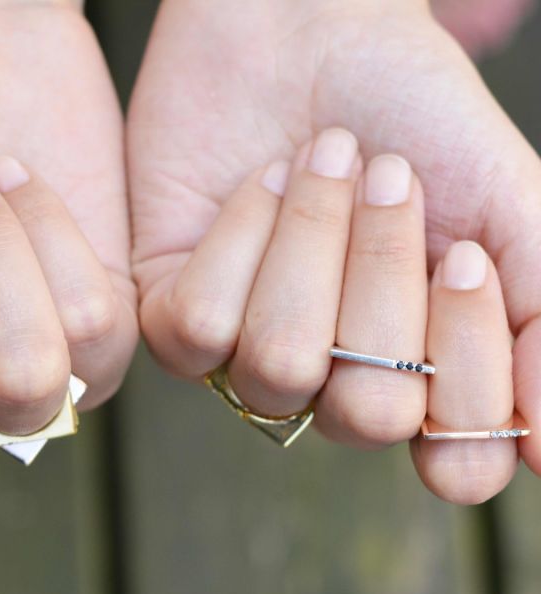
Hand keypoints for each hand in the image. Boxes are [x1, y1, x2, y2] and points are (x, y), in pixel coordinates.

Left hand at [143, 120, 517, 502]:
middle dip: (384, 283)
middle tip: (391, 181)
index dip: (467, 373)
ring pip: (280, 365)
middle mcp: (335, 384)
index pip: (457, 462)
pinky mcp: (174, 321)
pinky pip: (200, 326)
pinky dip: (241, 236)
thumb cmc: (412, 114)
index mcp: (420, 374)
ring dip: (313, 246)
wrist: (305, 28)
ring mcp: (250, 360)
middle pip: (366, 413)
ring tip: (327, 162)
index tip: (464, 259)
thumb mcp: (507, 207)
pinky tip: (261, 182)